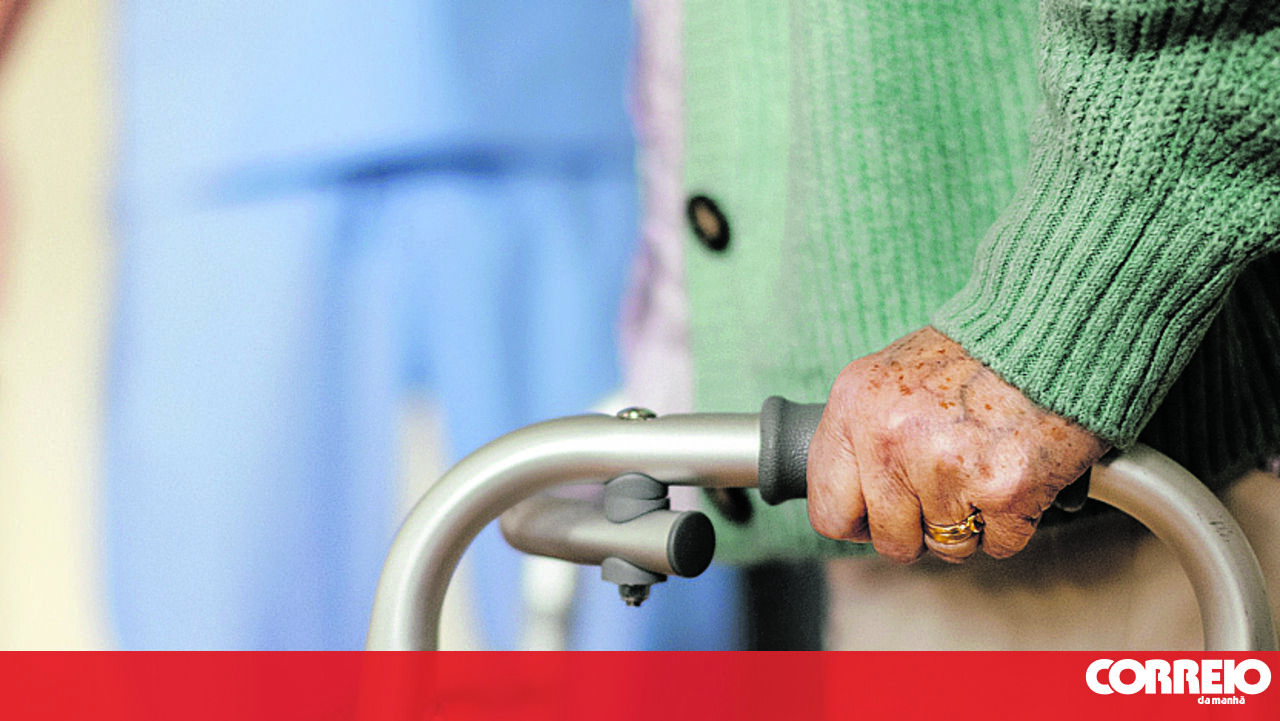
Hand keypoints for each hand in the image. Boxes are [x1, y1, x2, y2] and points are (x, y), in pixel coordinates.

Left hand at [807, 327, 1108, 562]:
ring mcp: (944, 467)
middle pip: (890, 540)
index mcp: (853, 408)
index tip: (882, 512)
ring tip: (983, 469)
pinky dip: (1012, 521)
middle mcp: (890, 439)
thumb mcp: (891, 379)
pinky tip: (1015, 473)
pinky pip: (997, 545)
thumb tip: (852, 501)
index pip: (828, 510)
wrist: (1050, 329)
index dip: (861, 520)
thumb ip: (863, 435)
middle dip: (921, 527)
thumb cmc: (974, 356)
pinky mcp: (1002, 488)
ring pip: (947, 547)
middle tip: (947, 488)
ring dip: (970, 522)